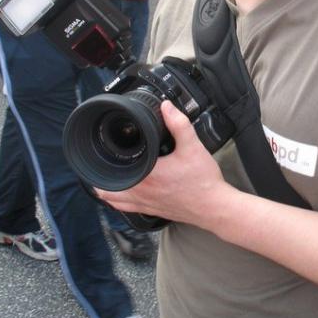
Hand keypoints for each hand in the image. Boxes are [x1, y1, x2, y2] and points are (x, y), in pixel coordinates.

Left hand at [97, 101, 225, 225]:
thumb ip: (179, 124)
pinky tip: (119, 192)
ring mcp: (145, 203)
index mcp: (148, 174)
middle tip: (104, 155)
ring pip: (112, 198)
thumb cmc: (203, 181)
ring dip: (106, 186)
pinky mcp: (151, 210)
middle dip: (104, 168)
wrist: (214, 206)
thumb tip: (167, 107)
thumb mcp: (193, 147)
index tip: (107, 144)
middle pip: (107, 183)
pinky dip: (116, 200)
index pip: (117, 164)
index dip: (108, 153)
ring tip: (107, 172)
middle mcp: (142, 191)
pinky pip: (125, 208)